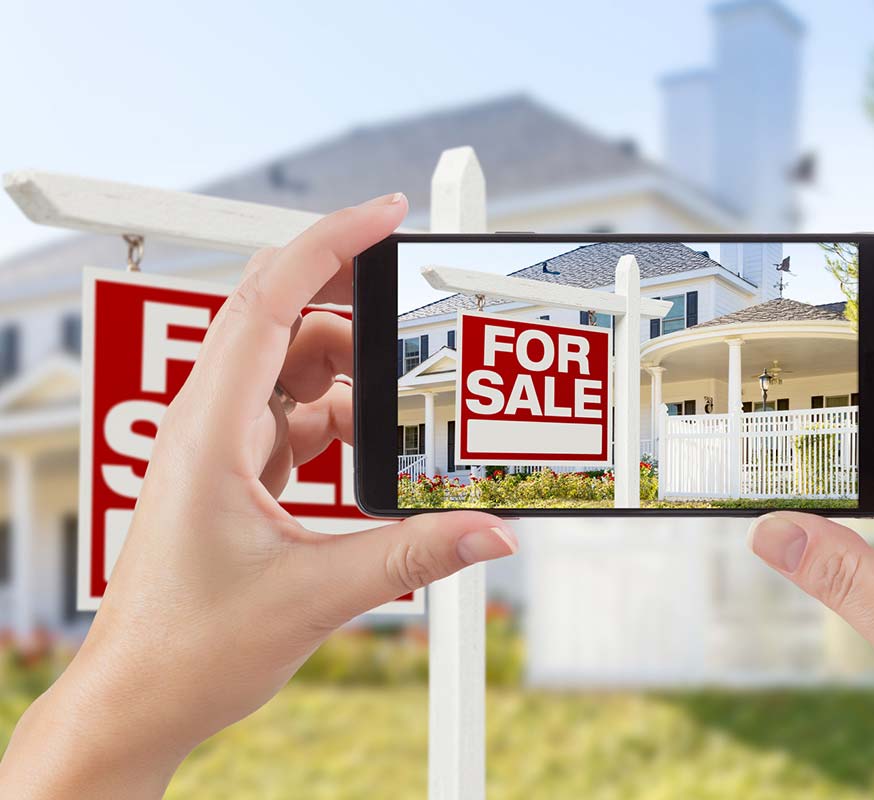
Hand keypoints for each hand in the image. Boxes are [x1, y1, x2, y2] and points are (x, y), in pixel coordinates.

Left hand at [0, 194, 517, 798]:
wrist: (141, 699)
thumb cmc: (187, 646)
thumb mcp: (317, 593)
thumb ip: (414, 554)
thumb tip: (490, 530)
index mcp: (210, 430)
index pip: (268, 301)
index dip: (329, 245)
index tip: (382, 216)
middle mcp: (209, 424)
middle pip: (282, 319)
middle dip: (351, 302)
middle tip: (414, 305)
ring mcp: (220, 446)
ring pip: (291, 368)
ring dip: (349, 373)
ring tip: (400, 402)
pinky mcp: (235, 472)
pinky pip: (292, 414)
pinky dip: (337, 416)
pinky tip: (369, 449)